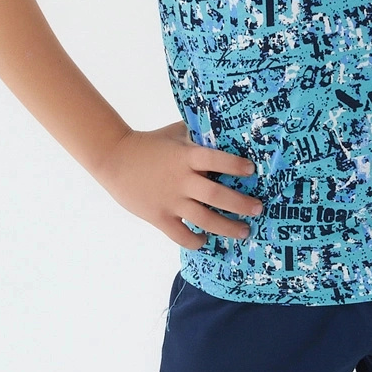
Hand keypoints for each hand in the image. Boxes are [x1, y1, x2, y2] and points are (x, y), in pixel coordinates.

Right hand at [93, 121, 262, 246]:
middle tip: (258, 209)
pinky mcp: (159, 217)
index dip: (234, 165)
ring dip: (228, 227)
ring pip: (204, 220)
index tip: (251, 170)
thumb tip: (224, 131)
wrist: (114, 158)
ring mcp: (170, 201)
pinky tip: (206, 240)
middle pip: (216, 195)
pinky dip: (196, 241)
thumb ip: (197, 135)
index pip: (215, 159)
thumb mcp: (175, 134)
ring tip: (244, 231)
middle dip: (241, 204)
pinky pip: (181, 236)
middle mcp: (181, 180)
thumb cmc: (149, 144)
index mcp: (186, 156)